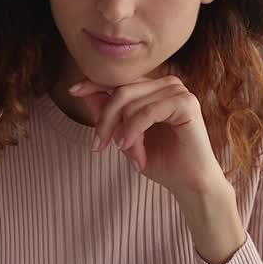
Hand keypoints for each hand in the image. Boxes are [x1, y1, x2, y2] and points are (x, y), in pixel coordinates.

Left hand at [69, 74, 247, 263]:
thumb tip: (84, 92)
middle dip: (105, 120)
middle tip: (100, 145)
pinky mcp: (186, 103)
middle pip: (121, 90)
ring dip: (123, 133)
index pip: (120, 80)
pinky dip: (134, 131)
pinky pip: (146, 112)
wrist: (189, 184)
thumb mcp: (126, 136)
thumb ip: (109, 114)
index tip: (73, 91)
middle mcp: (167, 84)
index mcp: (155, 88)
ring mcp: (178, 91)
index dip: (95, 83)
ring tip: (128, 154)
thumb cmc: (162, 161)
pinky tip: (131, 149)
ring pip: (131, 103)